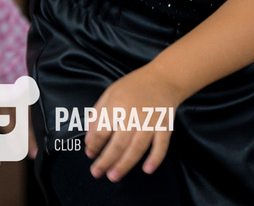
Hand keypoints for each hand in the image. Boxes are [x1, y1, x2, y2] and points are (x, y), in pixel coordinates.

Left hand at [84, 65, 186, 181]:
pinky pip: (161, 146)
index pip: (101, 130)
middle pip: (118, 143)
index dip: (93, 144)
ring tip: (113, 176)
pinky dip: (155, 158)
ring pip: (137, 148)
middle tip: (97, 172)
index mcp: (117, 104)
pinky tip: (147, 169)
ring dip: (124, 164)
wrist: (163, 78)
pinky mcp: (165, 126)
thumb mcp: (109, 93)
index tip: (90, 154)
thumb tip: (88, 139)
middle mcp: (133, 114)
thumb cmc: (134, 86)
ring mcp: (150, 122)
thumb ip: (97, 114)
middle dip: (105, 161)